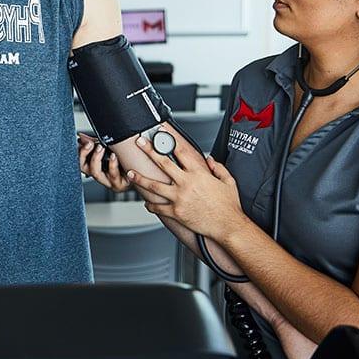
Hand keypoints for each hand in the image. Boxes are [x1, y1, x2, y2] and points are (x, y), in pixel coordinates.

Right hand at [76, 133, 131, 191]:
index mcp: (96, 168)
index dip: (80, 153)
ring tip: (101, 148)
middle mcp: (101, 177)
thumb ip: (94, 144)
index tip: (86, 142)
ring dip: (97, 159)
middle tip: (92, 144)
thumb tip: (81, 136)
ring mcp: (109, 182)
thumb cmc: (126, 162)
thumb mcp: (109, 150)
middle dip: (85, 155)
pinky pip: (113, 176)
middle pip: (84, 168)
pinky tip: (114, 156)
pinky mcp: (119, 185)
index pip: (80, 162)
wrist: (144, 172)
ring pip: (96, 174)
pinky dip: (112, 165)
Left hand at [124, 125, 244, 238]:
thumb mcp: (228, 182)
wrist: (228, 226)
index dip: (170, 139)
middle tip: (139, 143)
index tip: (161, 132)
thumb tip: (210, 160)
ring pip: (154, 185)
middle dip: (149, 151)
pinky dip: (151, 205)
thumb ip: (218, 168)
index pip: (181, 151)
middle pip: (162, 163)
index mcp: (199, 174)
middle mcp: (186, 184)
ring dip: (140, 178)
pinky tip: (146, 202)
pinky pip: (159, 207)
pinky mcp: (176, 212)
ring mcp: (179, 198)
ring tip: (129, 172)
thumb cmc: (229, 206)